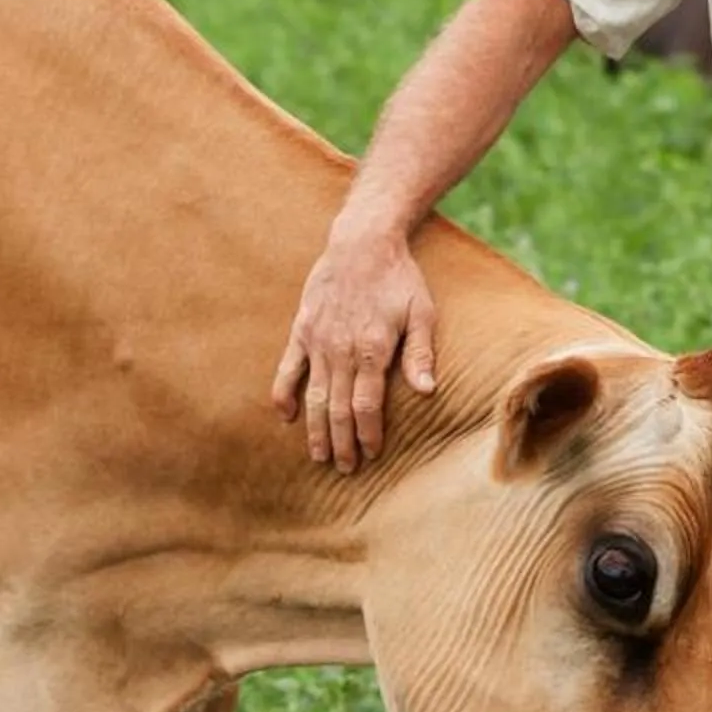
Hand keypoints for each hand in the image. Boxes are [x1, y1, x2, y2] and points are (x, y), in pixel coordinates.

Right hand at [271, 228, 437, 471]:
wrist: (361, 241)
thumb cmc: (399, 278)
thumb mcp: (421, 312)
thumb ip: (421, 354)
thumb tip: (428, 392)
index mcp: (372, 349)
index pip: (367, 405)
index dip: (368, 433)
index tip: (372, 454)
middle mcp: (340, 350)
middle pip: (339, 408)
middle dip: (342, 442)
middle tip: (345, 469)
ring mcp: (317, 341)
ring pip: (314, 396)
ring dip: (316, 429)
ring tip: (319, 456)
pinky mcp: (301, 330)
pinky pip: (287, 369)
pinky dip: (283, 395)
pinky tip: (286, 417)